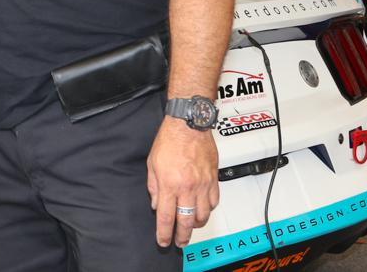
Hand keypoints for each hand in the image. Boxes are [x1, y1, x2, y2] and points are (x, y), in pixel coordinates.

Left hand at [147, 118, 219, 247]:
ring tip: (191, 225)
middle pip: (186, 221)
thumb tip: (156, 204)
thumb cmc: (170, 139)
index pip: (166, 217)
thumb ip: (153, 187)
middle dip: (182, 236)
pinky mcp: (213, 179)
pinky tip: (203, 209)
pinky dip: (208, 209)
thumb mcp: (152, 163)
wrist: (189, 124)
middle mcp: (187, 187)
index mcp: (169, 184)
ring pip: (203, 215)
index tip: (164, 241)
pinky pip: (214, 201)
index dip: (164, 233)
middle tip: (180, 242)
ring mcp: (202, 184)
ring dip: (196, 224)